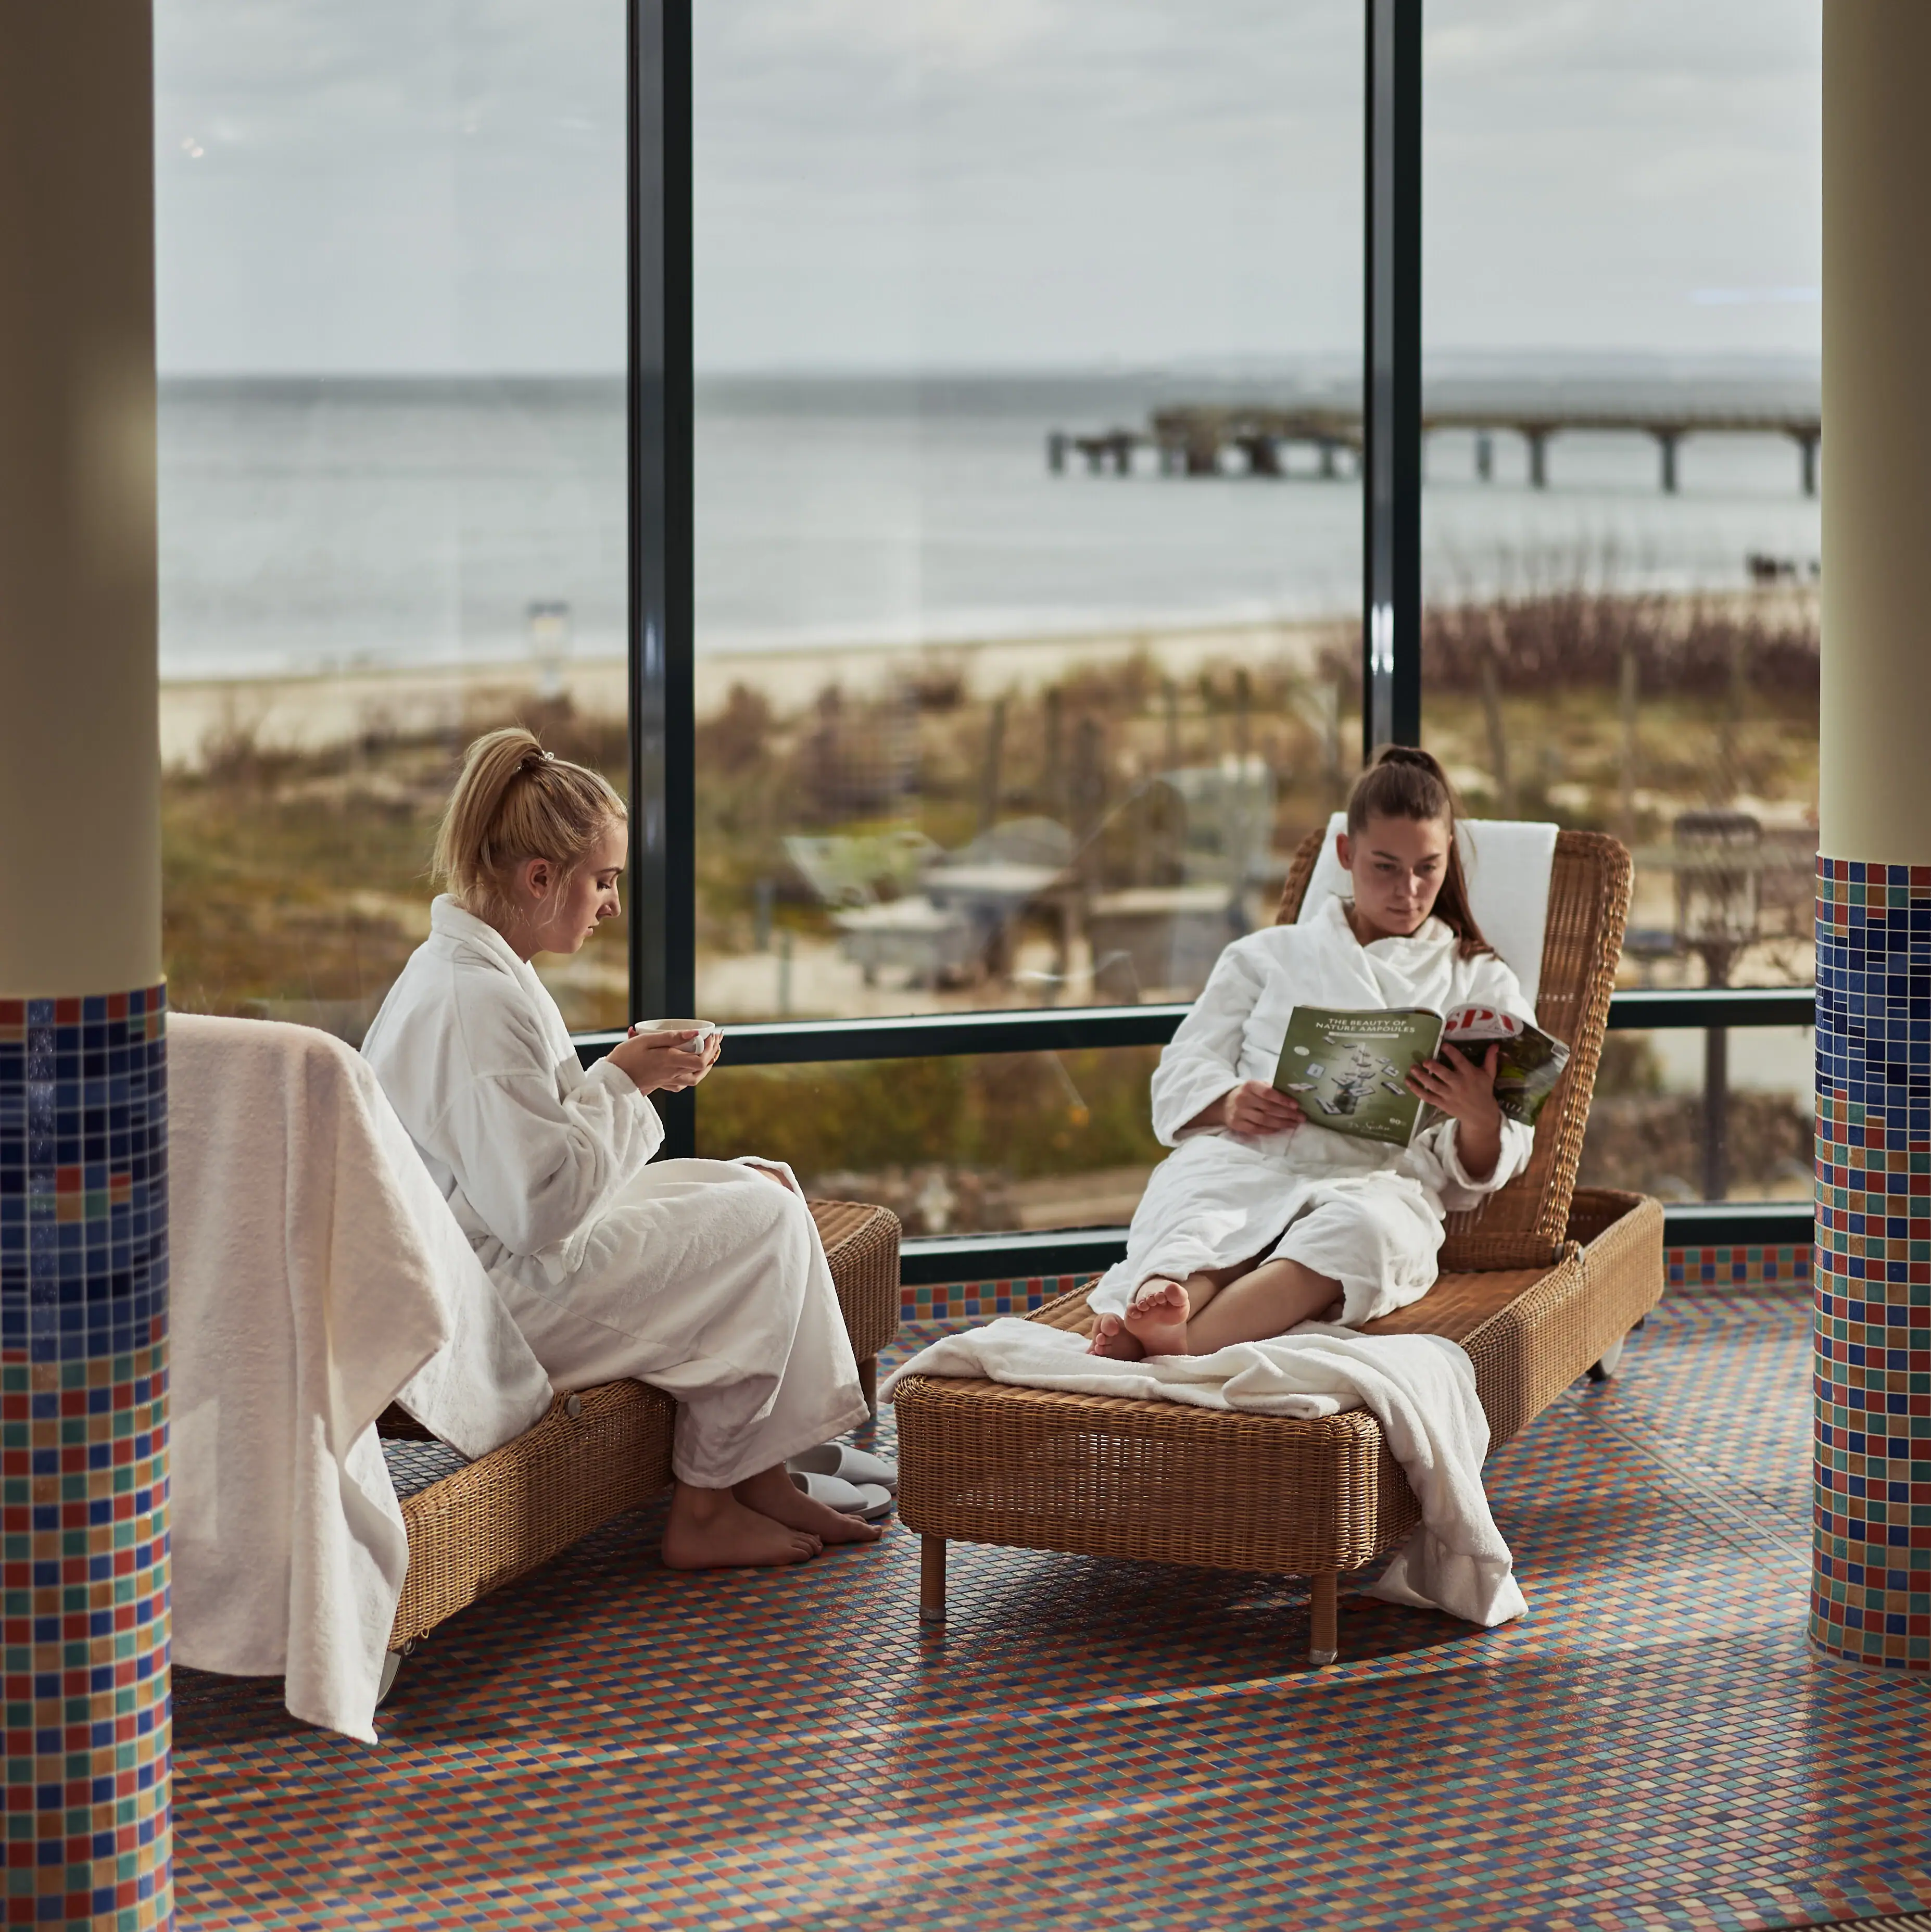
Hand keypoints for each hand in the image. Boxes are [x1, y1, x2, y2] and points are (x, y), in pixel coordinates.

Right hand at [607, 1026, 721, 1095]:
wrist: (611, 1079)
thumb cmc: (625, 1056)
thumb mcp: (646, 1040)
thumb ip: (672, 1037)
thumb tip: (695, 1033)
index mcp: (670, 1061)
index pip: (701, 1058)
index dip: (710, 1047)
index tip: (711, 1035)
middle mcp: (672, 1073)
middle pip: (702, 1068)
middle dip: (712, 1054)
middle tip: (715, 1041)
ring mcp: (667, 1080)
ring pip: (695, 1078)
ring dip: (705, 1067)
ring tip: (709, 1054)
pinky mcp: (661, 1084)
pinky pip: (683, 1084)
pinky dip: (691, 1076)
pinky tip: (689, 1068)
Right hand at [1198, 1080, 1304, 1137]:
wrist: (1224, 1104)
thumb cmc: (1247, 1094)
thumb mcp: (1256, 1086)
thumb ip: (1270, 1089)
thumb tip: (1293, 1094)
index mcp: (1249, 1086)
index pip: (1268, 1092)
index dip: (1283, 1099)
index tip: (1296, 1105)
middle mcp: (1243, 1098)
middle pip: (1269, 1108)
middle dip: (1287, 1113)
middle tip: (1301, 1117)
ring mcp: (1239, 1113)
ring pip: (1264, 1120)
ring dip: (1281, 1123)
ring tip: (1293, 1124)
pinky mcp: (1237, 1124)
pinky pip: (1256, 1129)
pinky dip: (1270, 1130)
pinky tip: (1280, 1129)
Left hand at [1406, 1042, 1500, 1126]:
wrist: (1481, 1115)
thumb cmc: (1483, 1091)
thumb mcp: (1489, 1075)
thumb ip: (1490, 1059)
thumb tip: (1495, 1045)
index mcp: (1470, 1075)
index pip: (1460, 1062)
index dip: (1452, 1053)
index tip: (1444, 1046)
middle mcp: (1459, 1085)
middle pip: (1444, 1075)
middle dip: (1434, 1067)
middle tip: (1425, 1061)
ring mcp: (1449, 1095)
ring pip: (1433, 1086)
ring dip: (1421, 1077)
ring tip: (1412, 1068)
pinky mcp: (1442, 1104)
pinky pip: (1427, 1097)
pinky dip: (1416, 1090)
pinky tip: (1408, 1082)